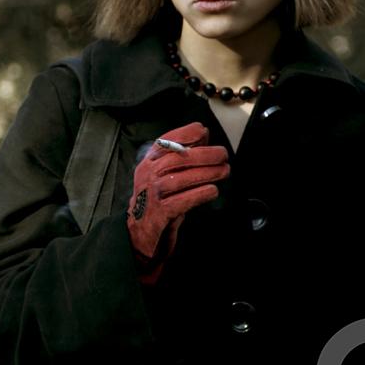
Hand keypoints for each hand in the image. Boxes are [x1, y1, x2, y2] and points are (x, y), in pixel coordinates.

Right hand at [127, 122, 228, 279]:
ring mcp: (152, 195)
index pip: (164, 142)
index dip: (183, 134)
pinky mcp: (160, 214)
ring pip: (181, 179)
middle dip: (203, 154)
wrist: (140, 234)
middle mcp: (147, 176)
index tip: (202, 130)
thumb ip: (183, 155)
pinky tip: (213, 190)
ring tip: (224, 171)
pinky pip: (182, 201)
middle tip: (222, 154)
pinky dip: (199, 194)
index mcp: (148, 163)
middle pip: (176, 159)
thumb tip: (203, 135)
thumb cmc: (157, 200)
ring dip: (207, 173)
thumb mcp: (166, 175)